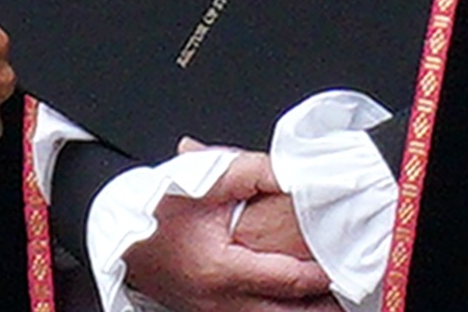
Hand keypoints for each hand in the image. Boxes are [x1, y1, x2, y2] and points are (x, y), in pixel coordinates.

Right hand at [120, 147, 330, 311]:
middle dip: (324, 306)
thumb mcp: (202, 180)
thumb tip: (294, 170)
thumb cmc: (155, 208)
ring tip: (333, 302)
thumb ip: (251, 171)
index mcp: (222, 269)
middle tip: (350, 290)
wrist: (117, 233)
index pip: (290, 279)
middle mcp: (222, 301)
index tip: (344, 260)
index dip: (324, 273)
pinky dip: (280, 311)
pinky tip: (297, 301)